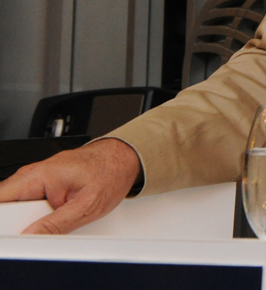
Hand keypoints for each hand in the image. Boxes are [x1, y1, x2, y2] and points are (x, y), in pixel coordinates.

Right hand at [0, 138, 141, 234]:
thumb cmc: (110, 173)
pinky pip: (27, 206)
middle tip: (44, 224)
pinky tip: (56, 214)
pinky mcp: (40, 186)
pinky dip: (37, 215)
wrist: (123, 159)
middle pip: (6, 207)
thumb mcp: (86, 206)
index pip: (0, 200)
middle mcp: (31, 175)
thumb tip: (30, 236)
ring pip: (16, 208)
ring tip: (57, 215)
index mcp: (37, 176)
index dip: (5, 220)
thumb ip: (55, 224)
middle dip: (18, 222)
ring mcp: (34, 180)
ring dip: (29, 220)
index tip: (16, 231)